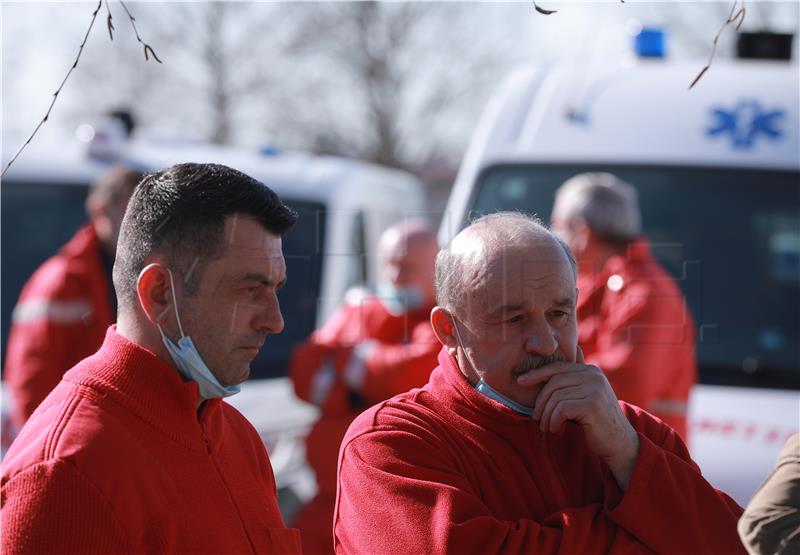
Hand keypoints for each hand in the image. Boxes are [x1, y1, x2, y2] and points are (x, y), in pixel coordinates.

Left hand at [517, 347, 639, 489]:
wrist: (619, 443)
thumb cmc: (595, 421)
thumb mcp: (584, 396)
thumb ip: (571, 383)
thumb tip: (545, 371)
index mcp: (590, 370)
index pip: (557, 368)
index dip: (537, 373)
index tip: (521, 381)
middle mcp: (594, 375)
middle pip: (554, 382)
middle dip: (541, 400)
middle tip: (536, 417)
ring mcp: (595, 388)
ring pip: (556, 397)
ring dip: (547, 415)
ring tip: (546, 426)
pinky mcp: (593, 404)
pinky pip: (561, 409)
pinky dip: (554, 420)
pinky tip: (556, 428)